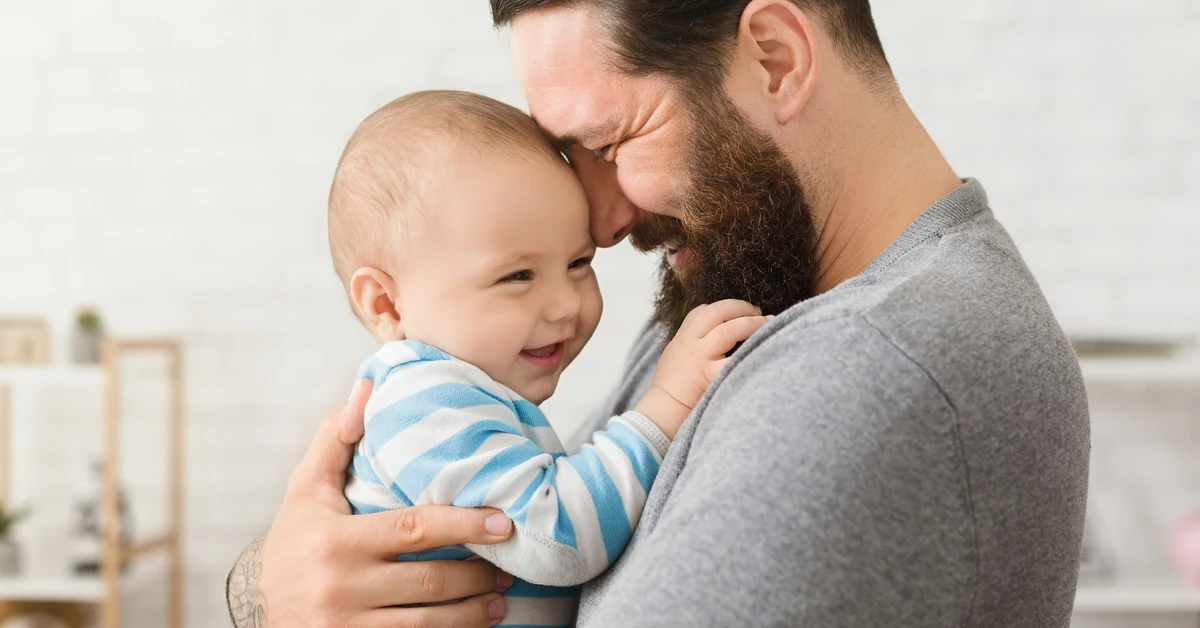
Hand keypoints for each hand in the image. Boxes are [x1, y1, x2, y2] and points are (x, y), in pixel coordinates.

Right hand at [227, 380, 516, 627]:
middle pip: (430, 582)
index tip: (503, 522)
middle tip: (508, 565)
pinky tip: (472, 627)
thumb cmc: (293, 543)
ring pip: (428, 624)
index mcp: (336, 541)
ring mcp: (347, 626)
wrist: (256, 610)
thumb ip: (338, 438)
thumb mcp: (306, 490)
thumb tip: (368, 387)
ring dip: (472, 613)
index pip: (414, 530)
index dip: (464, 525)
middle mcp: (341, 587)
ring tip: (499, 600)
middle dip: (477, 576)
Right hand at [635, 300, 769, 437]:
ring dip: (752, 323)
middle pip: (717, 312)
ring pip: (728, 330)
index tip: (738, 310)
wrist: (663, 411)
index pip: (702, 311)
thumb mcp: (674, 356)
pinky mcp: (710, 375)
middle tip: (758, 311)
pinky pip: (735, 360)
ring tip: (769, 322)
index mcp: (683, 338)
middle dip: (740, 307)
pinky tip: (765, 348)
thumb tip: (711, 335)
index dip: (723, 306)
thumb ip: (690, 343)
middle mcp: (691, 343)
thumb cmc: (671, 388)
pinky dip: (751, 351)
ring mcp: (701, 358)